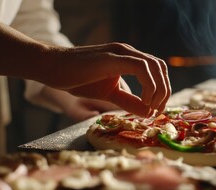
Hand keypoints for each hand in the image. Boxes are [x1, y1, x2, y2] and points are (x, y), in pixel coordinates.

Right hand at [41, 43, 170, 116]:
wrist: (52, 68)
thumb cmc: (78, 79)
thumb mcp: (110, 94)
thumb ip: (130, 101)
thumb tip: (149, 112)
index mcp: (129, 58)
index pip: (157, 70)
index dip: (162, 90)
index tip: (156, 110)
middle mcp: (128, 52)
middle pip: (160, 68)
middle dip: (164, 92)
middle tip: (156, 111)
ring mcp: (120, 52)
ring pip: (154, 66)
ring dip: (158, 90)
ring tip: (150, 108)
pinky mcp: (112, 57)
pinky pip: (141, 68)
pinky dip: (148, 86)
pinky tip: (143, 101)